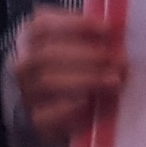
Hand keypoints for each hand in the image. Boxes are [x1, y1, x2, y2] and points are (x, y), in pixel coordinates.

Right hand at [14, 7, 128, 146]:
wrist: (63, 108)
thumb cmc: (80, 69)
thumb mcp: (86, 47)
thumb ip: (97, 38)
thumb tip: (120, 33)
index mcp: (32, 38)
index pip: (43, 26)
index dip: (76, 25)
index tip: (108, 30)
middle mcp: (25, 64)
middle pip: (47, 55)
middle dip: (87, 56)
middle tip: (117, 60)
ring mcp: (28, 94)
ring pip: (48, 83)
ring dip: (86, 80)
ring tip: (114, 81)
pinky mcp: (38, 121)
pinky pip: (48, 115)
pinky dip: (71, 108)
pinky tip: (91, 104)